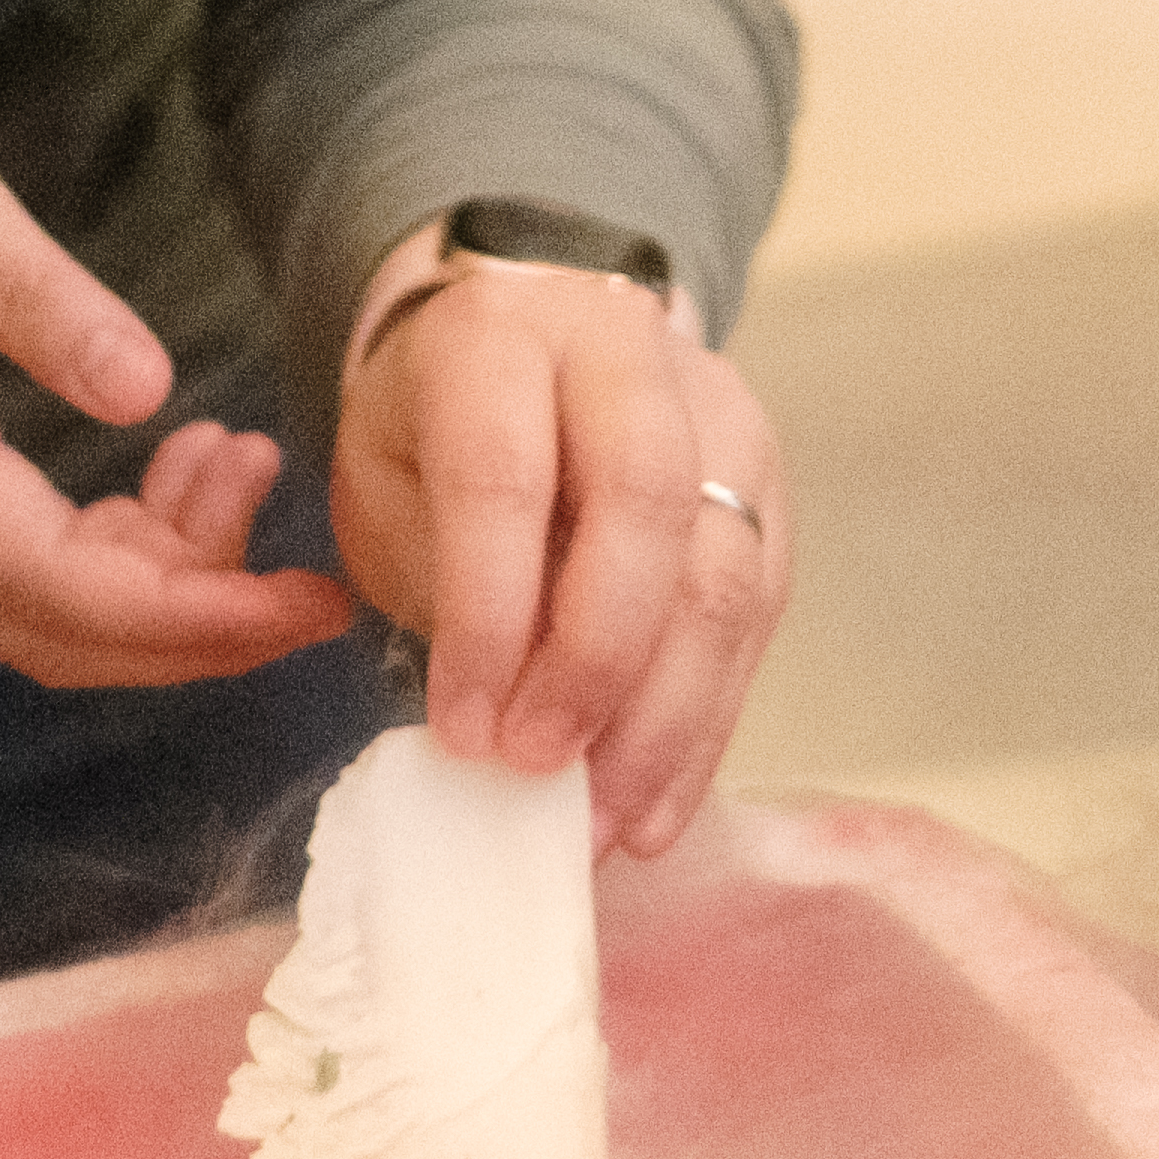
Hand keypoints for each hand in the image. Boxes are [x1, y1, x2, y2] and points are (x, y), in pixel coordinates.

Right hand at [0, 0, 358, 689]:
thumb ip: (26, 291)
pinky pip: (6, 552)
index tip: (300, 604)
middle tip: (313, 575)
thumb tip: (143, 388)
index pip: (45, 580)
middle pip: (40, 628)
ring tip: (246, 464)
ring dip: (154, 578)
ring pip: (27, 604)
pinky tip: (180, 461)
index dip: (183, 615)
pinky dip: (110, 540)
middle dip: (189, 628)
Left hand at [329, 249, 785, 856]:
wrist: (523, 342)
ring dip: (667, 718)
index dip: (489, 615)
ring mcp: (717, 409)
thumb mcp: (393, 483)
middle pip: (647, 506)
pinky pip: (759, 611)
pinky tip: (656, 804)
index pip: (507, 474)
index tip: (464, 732)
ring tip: (607, 825)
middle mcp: (629, 350)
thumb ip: (449, 584)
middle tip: (540, 772)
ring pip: (725, 569)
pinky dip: (707, 723)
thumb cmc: (435, 429)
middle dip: (597, 662)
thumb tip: (504, 733)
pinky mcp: (765, 479)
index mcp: (505, 333)